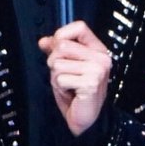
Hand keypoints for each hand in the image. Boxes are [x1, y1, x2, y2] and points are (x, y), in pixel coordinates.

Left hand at [38, 20, 111, 135]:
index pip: (80, 27)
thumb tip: (44, 41)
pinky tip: (71, 93)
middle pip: (63, 44)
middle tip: (64, 74)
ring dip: (57, 77)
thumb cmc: (77, 93)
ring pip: (58, 63)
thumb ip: (56, 51)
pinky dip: (60, 88)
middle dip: (54, 61)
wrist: (85, 118)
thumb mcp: (65, 66)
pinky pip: (60, 78)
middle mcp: (101, 58)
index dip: (62, 34)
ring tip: (68, 85)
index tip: (55, 46)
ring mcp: (97, 70)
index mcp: (97, 50)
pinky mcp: (91, 83)